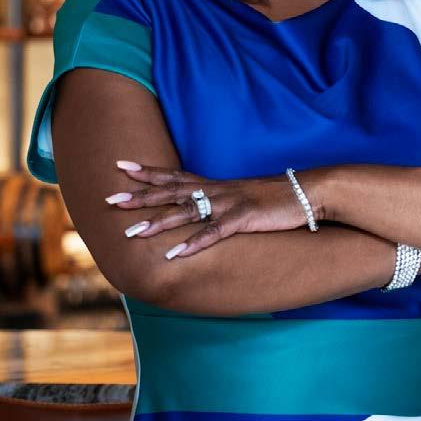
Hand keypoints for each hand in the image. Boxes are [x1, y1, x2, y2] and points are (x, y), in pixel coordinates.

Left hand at [106, 164, 321, 259]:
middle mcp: (218, 191)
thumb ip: (224, 202)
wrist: (309, 192)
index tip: (122, 167)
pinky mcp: (244, 219)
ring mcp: (230, 204)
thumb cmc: (278, 197)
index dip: (148, 172)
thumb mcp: (246, 197)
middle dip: (141, 196)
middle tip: (111, 199)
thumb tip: (206, 209)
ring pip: (186, 212)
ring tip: (132, 232)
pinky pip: (214, 232)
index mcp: (217, 186)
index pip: (176, 176)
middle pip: (172, 191)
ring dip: (158, 222)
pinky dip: (194, 243)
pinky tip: (175, 254)